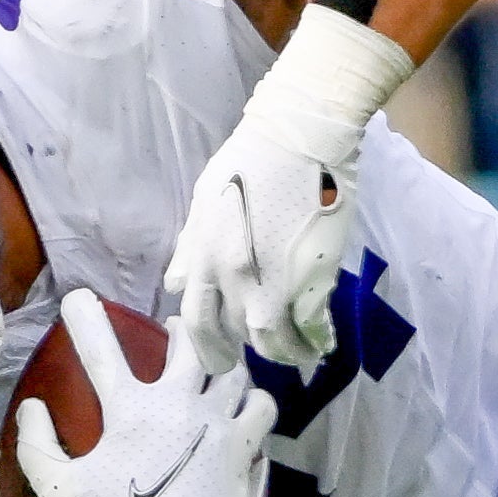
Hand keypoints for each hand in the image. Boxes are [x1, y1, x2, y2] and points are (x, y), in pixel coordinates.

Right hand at [8, 312, 273, 496]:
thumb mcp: (57, 489)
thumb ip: (36, 444)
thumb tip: (33, 407)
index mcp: (130, 410)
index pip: (101, 351)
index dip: (86, 320)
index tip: (79, 298)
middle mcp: (179, 405)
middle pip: (188, 344)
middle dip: (180, 327)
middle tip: (175, 327)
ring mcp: (218, 425)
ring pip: (232, 369)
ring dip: (221, 361)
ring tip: (217, 361)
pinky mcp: (245, 449)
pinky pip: (260, 406)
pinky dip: (252, 399)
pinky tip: (245, 404)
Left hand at [167, 6, 414, 373]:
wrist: (301, 136)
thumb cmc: (250, 160)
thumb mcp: (204, 200)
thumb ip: (189, 248)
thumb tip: (173, 284)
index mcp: (206, 257)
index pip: (197, 321)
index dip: (208, 348)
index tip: (220, 359)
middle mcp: (236, 277)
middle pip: (240, 335)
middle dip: (252, 352)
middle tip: (266, 356)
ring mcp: (275, 280)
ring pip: (276, 341)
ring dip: (288, 354)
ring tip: (300, 355)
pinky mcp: (313, 277)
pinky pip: (313, 326)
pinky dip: (318, 339)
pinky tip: (324, 342)